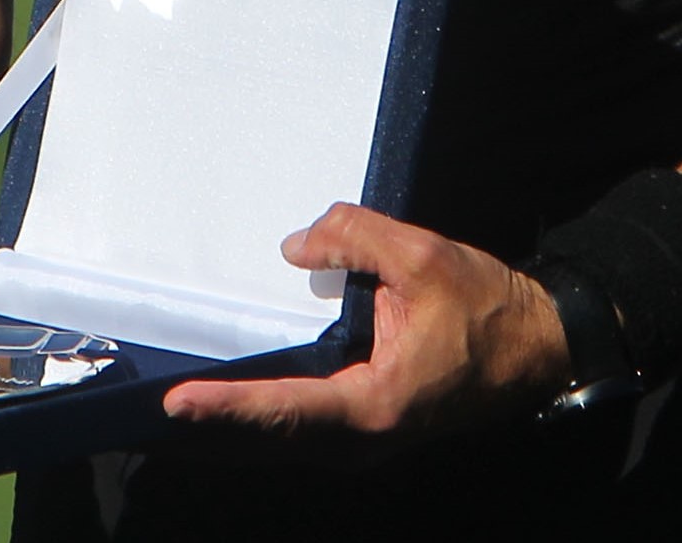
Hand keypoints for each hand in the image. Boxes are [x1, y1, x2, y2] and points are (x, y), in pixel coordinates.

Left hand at [163, 204, 571, 440]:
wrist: (539, 348)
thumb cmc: (488, 309)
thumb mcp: (423, 256)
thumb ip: (354, 239)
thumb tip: (294, 247)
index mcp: (375, 405)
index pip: (286, 408)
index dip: (228, 406)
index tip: (177, 403)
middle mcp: (364, 438)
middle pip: (270, 440)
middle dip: (208, 436)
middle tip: (142, 425)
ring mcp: (364, 441)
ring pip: (282, 442)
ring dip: (227, 435)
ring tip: (169, 424)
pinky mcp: (365, 427)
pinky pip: (301, 432)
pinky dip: (259, 423)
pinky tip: (226, 410)